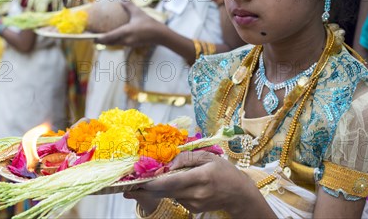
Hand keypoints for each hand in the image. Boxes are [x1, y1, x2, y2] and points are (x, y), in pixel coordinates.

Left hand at [95, 2, 163, 46]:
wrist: (160, 35)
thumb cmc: (149, 23)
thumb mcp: (138, 12)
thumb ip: (128, 5)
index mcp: (125, 32)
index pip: (108, 37)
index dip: (98, 38)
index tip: (90, 36)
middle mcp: (125, 40)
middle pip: (108, 43)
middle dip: (100, 40)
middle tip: (92, 35)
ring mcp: (128, 44)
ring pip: (113, 44)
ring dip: (106, 41)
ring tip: (99, 35)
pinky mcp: (131, 44)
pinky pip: (119, 43)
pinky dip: (113, 40)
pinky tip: (112, 35)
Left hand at [126, 151, 262, 215]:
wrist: (239, 195)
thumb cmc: (225, 172)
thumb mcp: (209, 157)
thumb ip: (187, 157)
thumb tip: (168, 161)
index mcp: (201, 178)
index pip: (172, 181)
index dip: (153, 182)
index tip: (138, 180)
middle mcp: (196, 194)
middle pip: (165, 191)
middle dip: (147, 188)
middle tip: (128, 186)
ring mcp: (193, 204)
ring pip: (169, 195)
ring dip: (157, 188)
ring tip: (142, 183)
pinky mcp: (192, 209)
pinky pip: (175, 197)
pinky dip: (169, 191)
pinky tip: (168, 184)